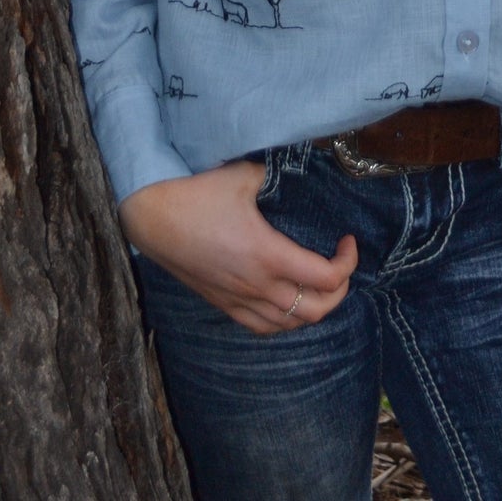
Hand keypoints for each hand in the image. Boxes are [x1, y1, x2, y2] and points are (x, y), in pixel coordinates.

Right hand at [119, 159, 357, 335]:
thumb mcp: (244, 175)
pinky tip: (288, 302)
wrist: (152, 219)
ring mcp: (239, 300)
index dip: (348, 262)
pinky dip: (286, 321)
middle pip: (316, 311)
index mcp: (268, 255)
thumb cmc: (198, 194)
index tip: (347, 240)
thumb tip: (295, 173)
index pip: (326, 278)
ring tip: (320, 284)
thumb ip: (276, 176)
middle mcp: (257, 286)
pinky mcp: (223, 305)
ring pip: (290, 325)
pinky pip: (264, 328)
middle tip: (341, 264)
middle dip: (340, 291)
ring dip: (315, 309)